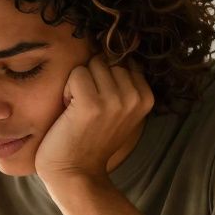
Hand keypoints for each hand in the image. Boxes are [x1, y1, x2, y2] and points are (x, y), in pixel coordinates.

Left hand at [34, 55, 153, 183]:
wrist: (76, 173)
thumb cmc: (90, 138)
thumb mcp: (118, 109)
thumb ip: (124, 81)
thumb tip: (123, 41)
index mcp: (146, 97)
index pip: (122, 60)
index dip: (104, 77)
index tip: (101, 104)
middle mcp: (135, 97)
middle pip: (106, 60)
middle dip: (91, 78)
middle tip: (88, 109)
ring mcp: (115, 101)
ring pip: (91, 64)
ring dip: (78, 84)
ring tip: (79, 110)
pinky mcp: (92, 104)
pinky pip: (76, 74)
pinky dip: (67, 91)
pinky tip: (70, 112)